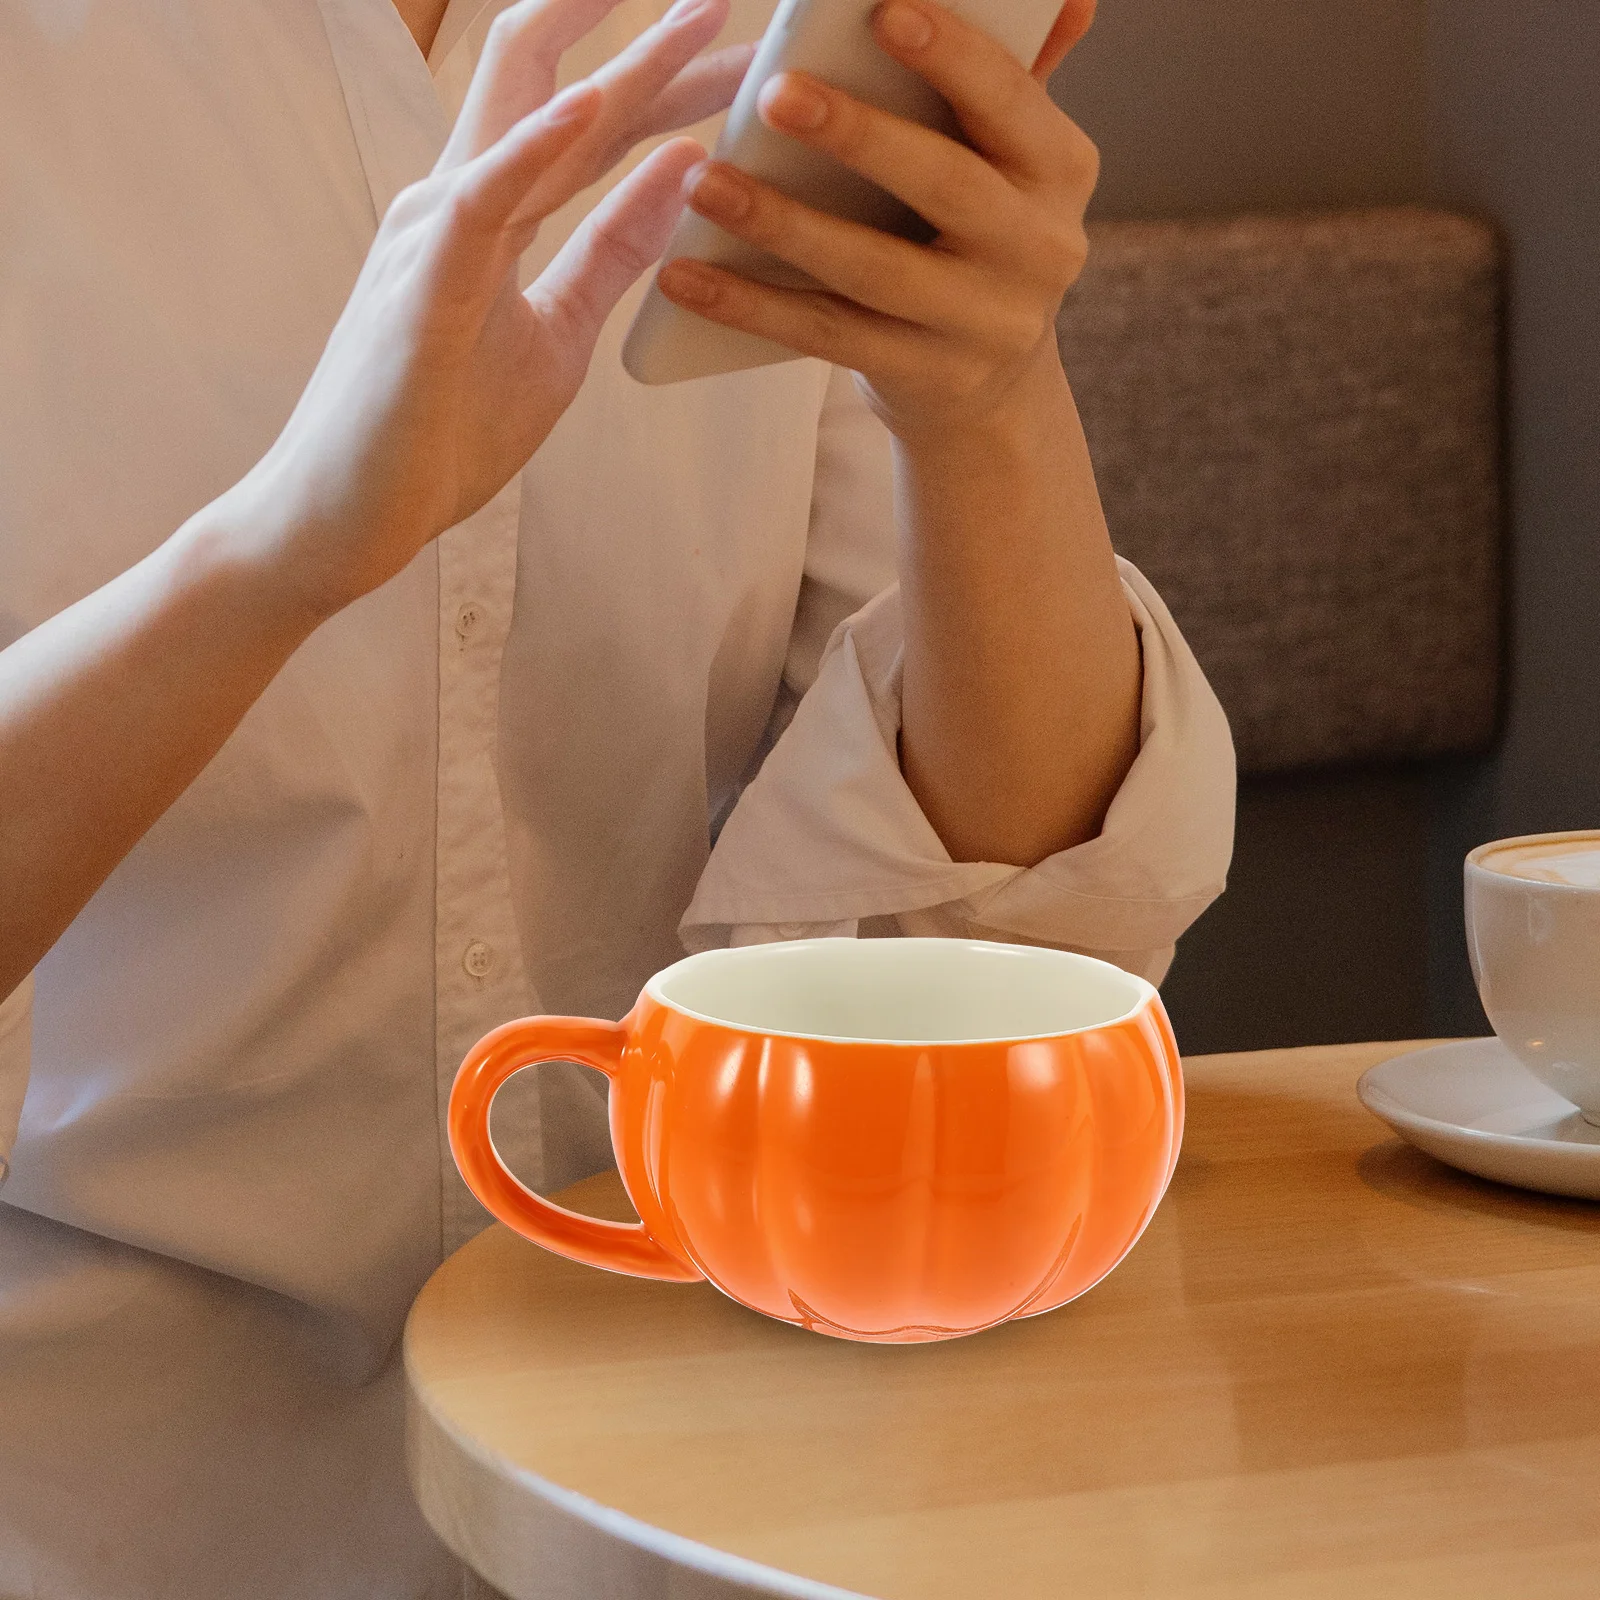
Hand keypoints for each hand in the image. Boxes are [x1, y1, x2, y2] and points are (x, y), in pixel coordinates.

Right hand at [235, 0, 752, 622]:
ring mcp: (435, 238)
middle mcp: (459, 202)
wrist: (354, 514)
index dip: (661, 77)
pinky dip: (532, 149)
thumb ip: (609, 256)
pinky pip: (481, 204)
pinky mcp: (424, 290)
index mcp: (491, 216)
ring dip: (620, 69)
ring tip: (701, 18)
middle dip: (652, 43)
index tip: (738, 50)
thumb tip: (678, 179)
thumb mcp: (558, 335)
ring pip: (529, 123)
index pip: (587, 124)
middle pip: (562, 92)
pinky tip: (589, 104)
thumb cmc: (442, 428)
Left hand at [655, 0, 1098, 444]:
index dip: (953, 56)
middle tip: (777, 94)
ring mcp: (985, 326)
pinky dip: (752, 306)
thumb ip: (1008, 82)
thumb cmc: (974, 239)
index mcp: (1059, 170)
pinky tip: (688, 277)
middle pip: (944, 184)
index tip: (883, 9)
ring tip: (705, 184)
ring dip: (784, 224)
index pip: (1011, 101)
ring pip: (874, 270)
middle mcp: (1039, 250)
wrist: (990, 388)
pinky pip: (827, 335)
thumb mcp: (1006, 164)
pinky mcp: (926, 380)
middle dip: (858, 135)